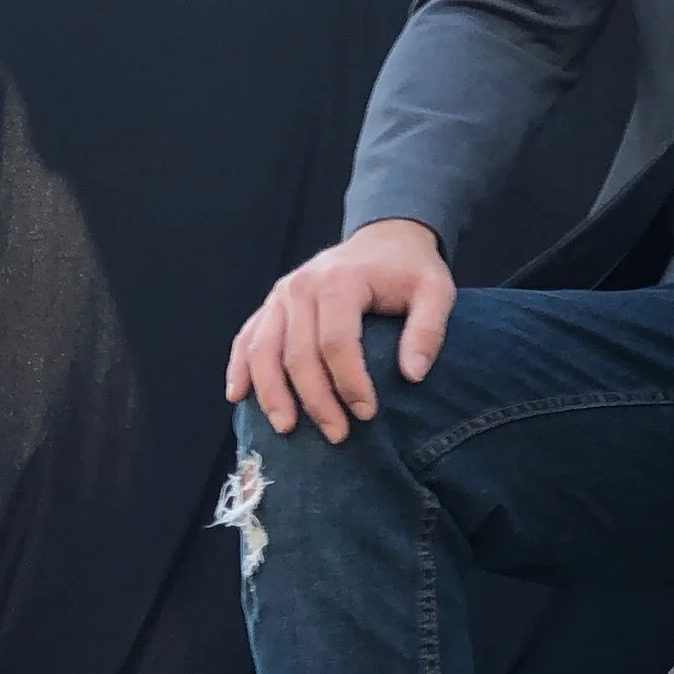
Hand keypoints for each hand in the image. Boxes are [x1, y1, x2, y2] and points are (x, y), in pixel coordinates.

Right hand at [225, 217, 454, 443]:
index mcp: (339, 282)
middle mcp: (300, 287)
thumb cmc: (410, 269)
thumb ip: (428, 330)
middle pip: (297, 354)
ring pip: (263, 351)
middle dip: (316, 400)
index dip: (349, 383)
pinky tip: (238, 396)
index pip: (336, 343)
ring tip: (286, 429)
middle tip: (338, 435)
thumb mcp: (436, 291)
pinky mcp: (271, 305)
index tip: (367, 414)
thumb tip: (412, 375)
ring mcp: (280, 295)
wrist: (384, 238)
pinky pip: (246, 338)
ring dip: (271, 394)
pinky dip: (240, 367)